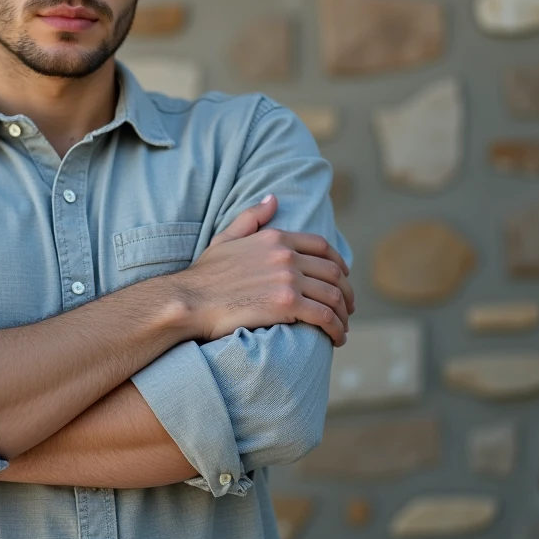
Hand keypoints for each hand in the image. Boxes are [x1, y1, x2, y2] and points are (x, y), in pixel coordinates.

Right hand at [178, 193, 354, 345]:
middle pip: (333, 272)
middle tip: (348, 308)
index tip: (343, 278)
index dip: (338, 263)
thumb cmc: (205, 274)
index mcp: (276, 238)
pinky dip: (336, 329)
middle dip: (346, 293)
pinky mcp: (287, 304)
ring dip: (343, 315)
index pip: (322, 246)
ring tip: (343, 328)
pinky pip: (324, 317)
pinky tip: (336, 339)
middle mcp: (287, 255)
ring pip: (333, 296)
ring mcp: (288, 279)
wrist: (191, 299)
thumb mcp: (226, 238)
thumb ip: (252, 218)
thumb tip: (273, 199)